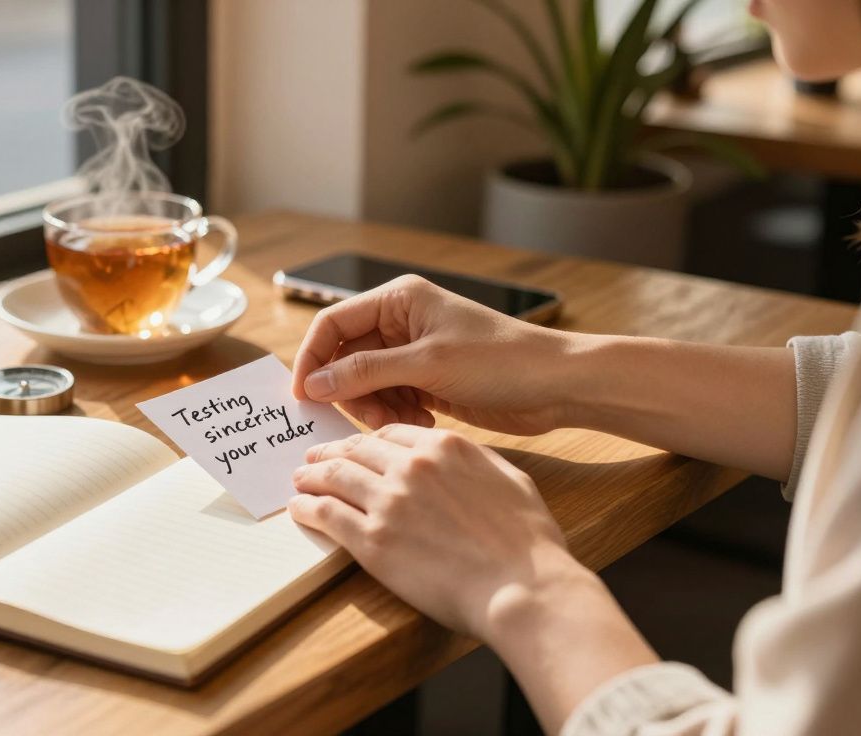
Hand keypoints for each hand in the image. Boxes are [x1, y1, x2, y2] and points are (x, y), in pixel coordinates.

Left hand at [289, 424, 590, 640]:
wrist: (521, 587)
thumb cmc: (527, 542)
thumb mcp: (508, 478)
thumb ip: (473, 461)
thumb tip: (454, 459)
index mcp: (444, 447)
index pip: (390, 434)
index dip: (366, 441)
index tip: (355, 448)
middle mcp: (411, 467)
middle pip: (356, 450)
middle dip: (330, 452)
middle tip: (312, 459)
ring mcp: (388, 502)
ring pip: (335, 477)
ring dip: (311, 477)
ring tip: (299, 481)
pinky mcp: (372, 541)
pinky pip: (327, 515)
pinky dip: (307, 508)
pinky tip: (299, 509)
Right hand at [291, 274, 578, 434]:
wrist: (556, 385)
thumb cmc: (500, 360)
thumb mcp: (426, 365)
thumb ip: (365, 373)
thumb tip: (313, 384)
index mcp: (398, 299)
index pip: (332, 323)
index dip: (312, 358)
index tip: (304, 397)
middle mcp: (401, 322)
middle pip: (345, 358)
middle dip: (350, 391)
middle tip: (368, 420)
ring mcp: (413, 353)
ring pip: (365, 384)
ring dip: (375, 408)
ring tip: (404, 423)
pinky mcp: (427, 380)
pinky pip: (390, 399)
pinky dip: (396, 415)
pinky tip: (423, 422)